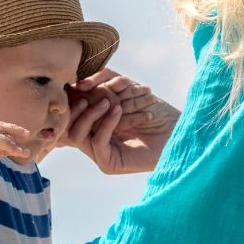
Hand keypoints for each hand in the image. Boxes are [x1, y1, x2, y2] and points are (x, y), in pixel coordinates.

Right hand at [61, 68, 180, 174]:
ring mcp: (99, 153)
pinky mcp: (109, 164)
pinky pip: (97, 142)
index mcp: (92, 123)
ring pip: (76, 134)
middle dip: (73, 107)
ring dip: (88, 115)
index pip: (68, 113)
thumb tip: (77, 82)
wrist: (177, 127)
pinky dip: (105, 124)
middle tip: (85, 93)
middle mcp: (92, 138)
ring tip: (107, 102)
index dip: (67, 99)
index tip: (76, 83)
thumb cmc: (152, 107)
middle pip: (66, 125)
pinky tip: (117, 110)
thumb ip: (102, 80)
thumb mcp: (124, 87)